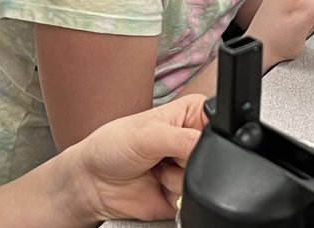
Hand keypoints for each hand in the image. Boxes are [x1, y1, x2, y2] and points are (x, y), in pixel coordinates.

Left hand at [67, 94, 206, 222]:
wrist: (93, 183)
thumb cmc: (112, 146)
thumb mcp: (148, 133)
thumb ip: (183, 139)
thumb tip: (211, 148)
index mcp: (190, 114)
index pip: (220, 121)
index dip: (209, 134)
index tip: (186, 139)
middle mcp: (193, 140)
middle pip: (215, 155)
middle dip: (188, 160)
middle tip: (163, 155)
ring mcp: (189, 168)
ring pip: (205, 179)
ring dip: (177, 180)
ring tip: (157, 170)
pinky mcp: (184, 194)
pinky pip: (195, 200)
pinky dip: (176, 197)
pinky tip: (158, 185)